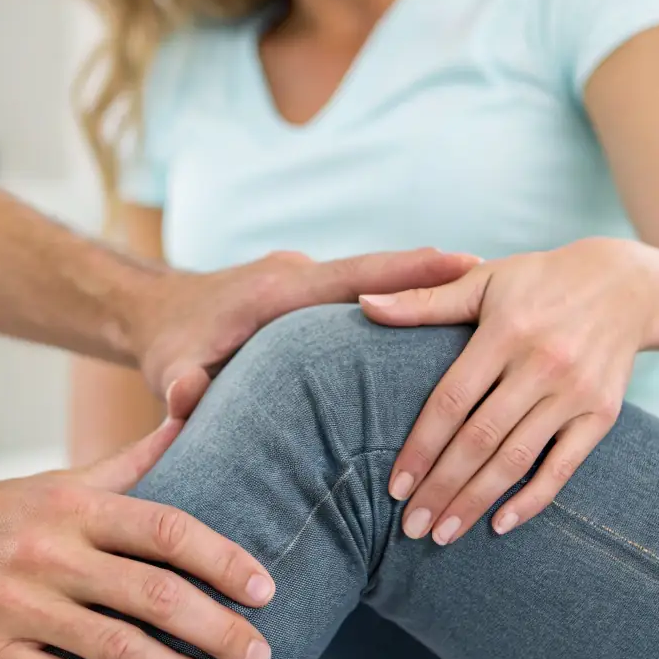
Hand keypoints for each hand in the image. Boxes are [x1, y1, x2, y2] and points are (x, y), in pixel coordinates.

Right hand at [0, 420, 274, 658]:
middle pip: (151, 592)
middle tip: (261, 658)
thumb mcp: (61, 481)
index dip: (221, 558)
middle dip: (215, 628)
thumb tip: (192, 411)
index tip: (265, 589)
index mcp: (76, 506)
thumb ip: (132, 460)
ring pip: (113, 645)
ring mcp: (18, 603)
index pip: (165, 528)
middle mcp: (52, 551)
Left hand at [136, 247, 481, 418]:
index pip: (352, 276)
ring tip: (494, 309)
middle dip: (435, 278)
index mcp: (278, 290)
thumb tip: (184, 397)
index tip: (462, 261)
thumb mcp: (171, 366)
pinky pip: (368, 300)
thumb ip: (180, 384)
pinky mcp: (315, 301)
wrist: (157, 312)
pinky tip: (448, 331)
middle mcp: (302, 278)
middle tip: (501, 279)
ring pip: (378, 289)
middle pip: (380, 277)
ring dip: (426, 296)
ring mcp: (311, 285)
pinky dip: (405, 308)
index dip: (406, 270)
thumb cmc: (170, 344)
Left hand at [360, 237, 658, 543]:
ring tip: (442, 534)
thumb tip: (363, 305)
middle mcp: (541, 365)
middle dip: (441, 488)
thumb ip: (423, 300)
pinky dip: (532, 499)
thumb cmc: (539, 281)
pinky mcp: (600, 414)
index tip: (394, 486)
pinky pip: (564, 466)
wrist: (625, 286)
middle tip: (410, 527)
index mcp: (504, 334)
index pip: (451, 401)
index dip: (420, 447)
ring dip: (476, 501)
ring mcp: (574, 393)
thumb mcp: (482, 280)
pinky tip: (499, 524)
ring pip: (516, 459)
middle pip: (479, 440)